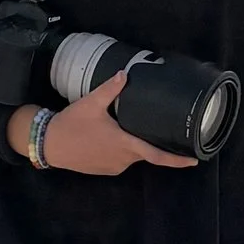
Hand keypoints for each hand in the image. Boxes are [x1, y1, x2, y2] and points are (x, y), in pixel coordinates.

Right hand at [9, 72, 196, 176]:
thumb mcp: (91, 103)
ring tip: (122, 129)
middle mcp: (123, 159)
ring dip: (133, 144)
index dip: (177, 160)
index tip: (194, 161)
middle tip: (157, 130)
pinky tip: (112, 137)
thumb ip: (110, 89)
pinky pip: (120, 159)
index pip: (157, 155)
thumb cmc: (71, 124)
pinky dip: (121, 149)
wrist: (49, 144)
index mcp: (124, 144)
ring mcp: (113, 166)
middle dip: (152, 143)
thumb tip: (124, 74)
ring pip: (132, 155)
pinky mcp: (104, 169)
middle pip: (145, 152)